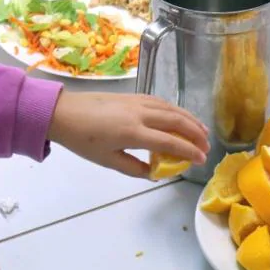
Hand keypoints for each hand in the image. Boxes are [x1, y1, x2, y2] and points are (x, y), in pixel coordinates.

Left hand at [48, 91, 208, 178]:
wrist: (62, 112)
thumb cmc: (82, 140)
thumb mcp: (108, 161)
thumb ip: (134, 168)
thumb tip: (155, 173)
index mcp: (133, 133)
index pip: (169, 142)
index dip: (189, 151)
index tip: (201, 160)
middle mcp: (139, 114)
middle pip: (176, 122)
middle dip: (196, 134)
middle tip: (207, 146)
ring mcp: (137, 102)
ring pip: (172, 109)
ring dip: (190, 120)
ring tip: (202, 131)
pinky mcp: (133, 96)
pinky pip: (161, 102)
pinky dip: (176, 110)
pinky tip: (181, 117)